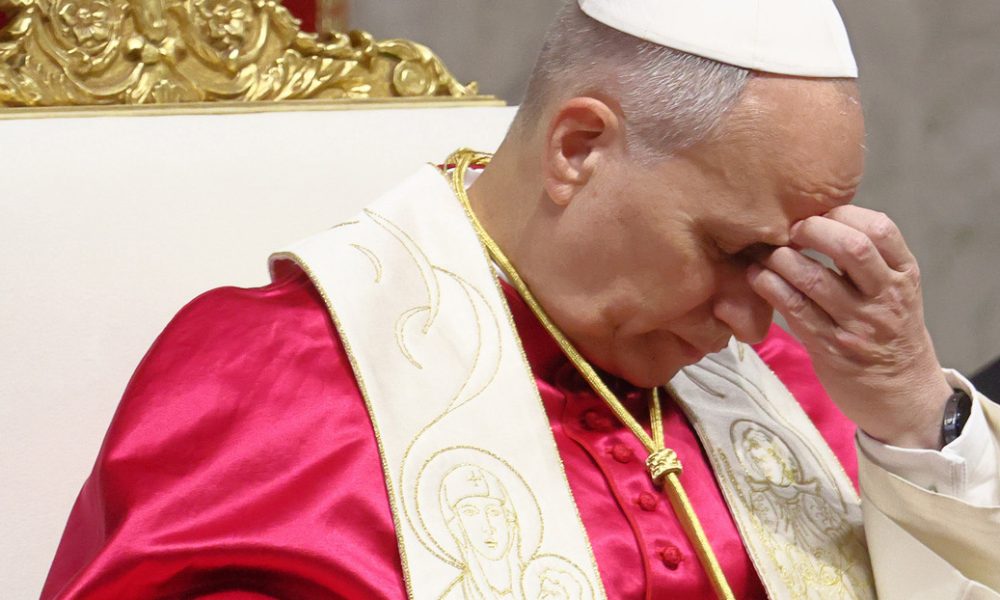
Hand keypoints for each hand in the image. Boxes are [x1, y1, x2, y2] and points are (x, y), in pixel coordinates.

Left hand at [747, 205, 952, 448]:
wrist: (903, 396)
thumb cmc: (890, 332)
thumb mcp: (895, 291)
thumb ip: (867, 259)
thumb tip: (816, 217)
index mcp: (903, 276)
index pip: (880, 228)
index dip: (842, 212)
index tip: (816, 213)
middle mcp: (885, 298)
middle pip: (851, 248)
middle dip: (812, 229)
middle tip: (789, 230)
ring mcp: (858, 325)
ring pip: (815, 280)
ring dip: (782, 259)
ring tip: (764, 253)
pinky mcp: (829, 349)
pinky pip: (795, 311)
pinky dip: (771, 288)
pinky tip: (757, 277)